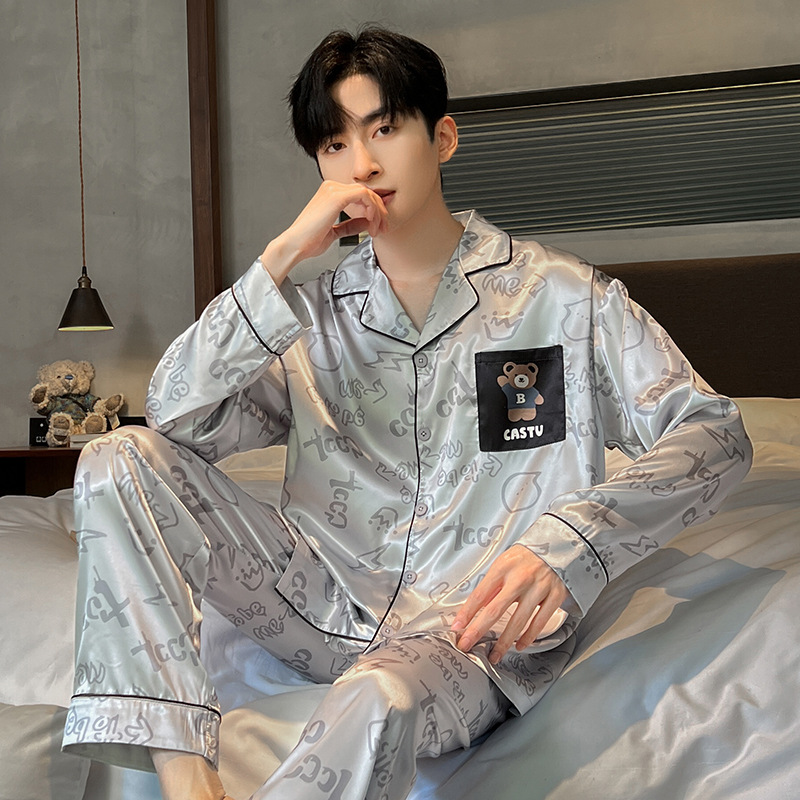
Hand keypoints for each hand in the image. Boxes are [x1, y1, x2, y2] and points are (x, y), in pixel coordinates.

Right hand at [261, 180, 388, 284]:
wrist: (296, 245)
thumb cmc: (309, 240)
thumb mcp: (335, 232)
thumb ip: (350, 225)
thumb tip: (366, 223)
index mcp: (330, 193)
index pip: (360, 195)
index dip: (374, 210)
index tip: (379, 227)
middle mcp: (332, 187)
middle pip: (366, 192)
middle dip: (379, 211)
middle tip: (384, 228)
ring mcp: (334, 190)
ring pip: (368, 193)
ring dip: (377, 212)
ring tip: (378, 229)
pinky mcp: (337, 196)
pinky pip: (364, 195)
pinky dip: (372, 209)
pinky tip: (371, 222)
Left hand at [451, 545, 568, 663]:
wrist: (560, 545)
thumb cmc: (527, 557)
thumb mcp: (504, 562)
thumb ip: (492, 584)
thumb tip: (475, 607)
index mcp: (503, 568)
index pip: (480, 594)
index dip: (467, 613)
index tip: (457, 627)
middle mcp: (520, 578)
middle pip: (495, 610)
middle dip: (478, 630)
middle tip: (466, 645)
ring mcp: (538, 588)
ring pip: (518, 621)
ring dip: (504, 642)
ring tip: (494, 655)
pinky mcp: (555, 596)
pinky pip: (539, 622)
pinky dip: (528, 637)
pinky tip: (519, 645)